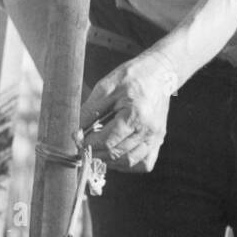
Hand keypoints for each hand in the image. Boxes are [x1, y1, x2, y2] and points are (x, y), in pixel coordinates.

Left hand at [76, 48, 178, 173]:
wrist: (161, 73)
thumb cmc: (132, 76)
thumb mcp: (106, 87)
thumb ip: (90, 111)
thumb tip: (75, 132)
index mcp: (135, 115)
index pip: (107, 141)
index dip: (87, 144)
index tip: (76, 139)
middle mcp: (148, 130)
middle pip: (116, 154)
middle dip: (95, 153)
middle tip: (83, 145)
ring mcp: (156, 137)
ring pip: (129, 162)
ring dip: (109, 161)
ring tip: (98, 150)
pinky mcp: (159, 140)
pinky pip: (144, 163)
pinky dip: (128, 164)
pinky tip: (117, 154)